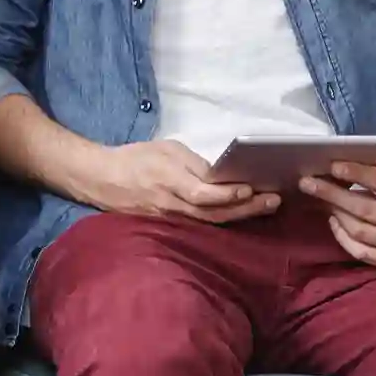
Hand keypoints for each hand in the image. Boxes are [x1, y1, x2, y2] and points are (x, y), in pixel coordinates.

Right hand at [76, 138, 280, 223]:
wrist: (102, 179)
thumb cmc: (135, 158)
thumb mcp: (164, 149)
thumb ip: (193, 163)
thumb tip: (222, 175)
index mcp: (168, 178)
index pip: (202, 193)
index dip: (228, 194)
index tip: (252, 187)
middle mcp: (171, 202)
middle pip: (214, 212)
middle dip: (246, 207)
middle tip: (273, 200)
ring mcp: (171, 218)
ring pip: (211, 221)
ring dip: (240, 215)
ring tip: (265, 206)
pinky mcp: (170, 225)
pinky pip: (201, 224)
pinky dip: (223, 220)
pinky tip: (241, 215)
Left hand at [301, 152, 375, 268]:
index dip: (356, 173)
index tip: (332, 166)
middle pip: (364, 209)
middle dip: (332, 194)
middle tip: (307, 182)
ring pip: (359, 230)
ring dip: (335, 212)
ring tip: (319, 197)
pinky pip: (360, 252)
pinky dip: (342, 237)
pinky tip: (333, 220)